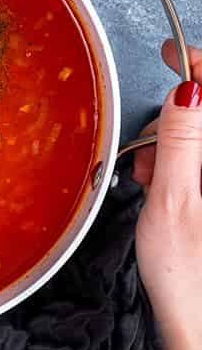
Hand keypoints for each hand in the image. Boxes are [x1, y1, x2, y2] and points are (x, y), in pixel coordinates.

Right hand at [133, 39, 201, 347]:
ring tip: (155, 181)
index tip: (174, 58)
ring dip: (185, 151)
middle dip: (183, 122)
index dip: (199, 68)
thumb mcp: (174, 204)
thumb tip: (188, 92)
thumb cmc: (195, 291)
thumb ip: (182, 140)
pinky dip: (193, 174)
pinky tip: (171, 195)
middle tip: (151, 151)